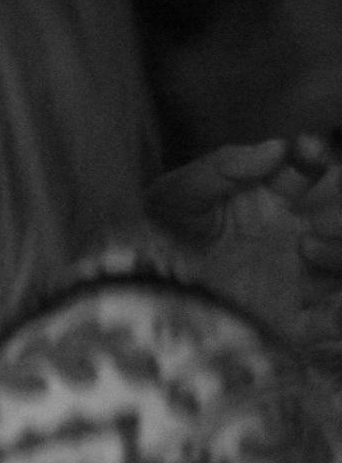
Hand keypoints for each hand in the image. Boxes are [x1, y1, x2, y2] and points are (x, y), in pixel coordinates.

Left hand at [146, 134, 341, 334]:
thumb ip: (223, 167)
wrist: (141, 296)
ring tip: (306, 245)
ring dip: (340, 247)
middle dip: (339, 205)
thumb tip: (277, 146)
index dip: (316, 154)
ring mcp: (300, 272)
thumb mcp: (177, 196)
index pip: (311, 166)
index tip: (307, 151)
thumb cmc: (155, 236)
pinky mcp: (297, 316)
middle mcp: (294, 229)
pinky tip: (321, 292)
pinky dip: (338, 301)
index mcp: (270, 194)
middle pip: (340, 208)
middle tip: (314, 216)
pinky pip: (334, 315)